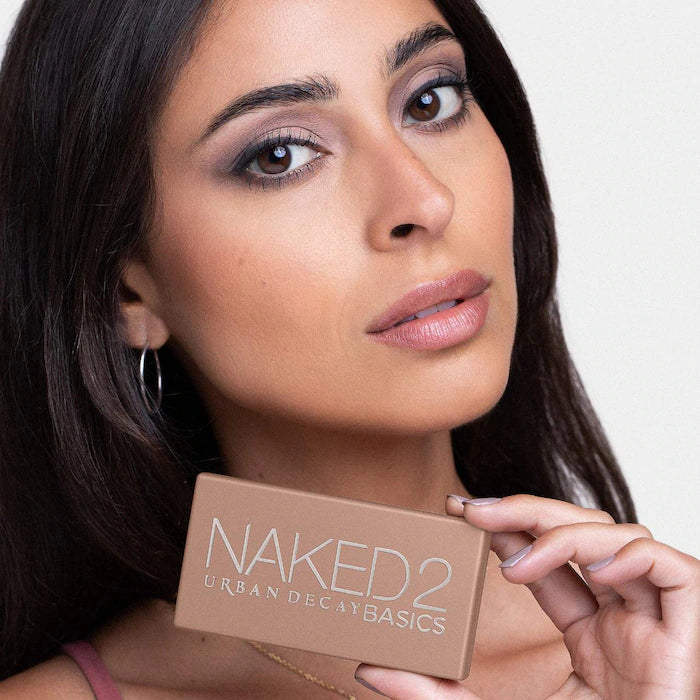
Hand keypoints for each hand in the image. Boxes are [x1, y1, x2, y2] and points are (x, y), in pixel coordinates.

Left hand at [353, 494, 699, 698]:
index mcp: (589, 636)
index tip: (458, 512)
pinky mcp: (688, 633)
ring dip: (564, 532)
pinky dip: (628, 553)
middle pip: (581, 534)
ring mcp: (655, 624)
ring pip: (620, 537)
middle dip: (526, 512)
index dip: (507, 528)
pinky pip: (670, 568)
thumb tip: (368, 667)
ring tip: (514, 563)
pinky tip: (588, 569)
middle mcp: (622, 620)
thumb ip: (434, 694)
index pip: (548, 559)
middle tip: (472, 512)